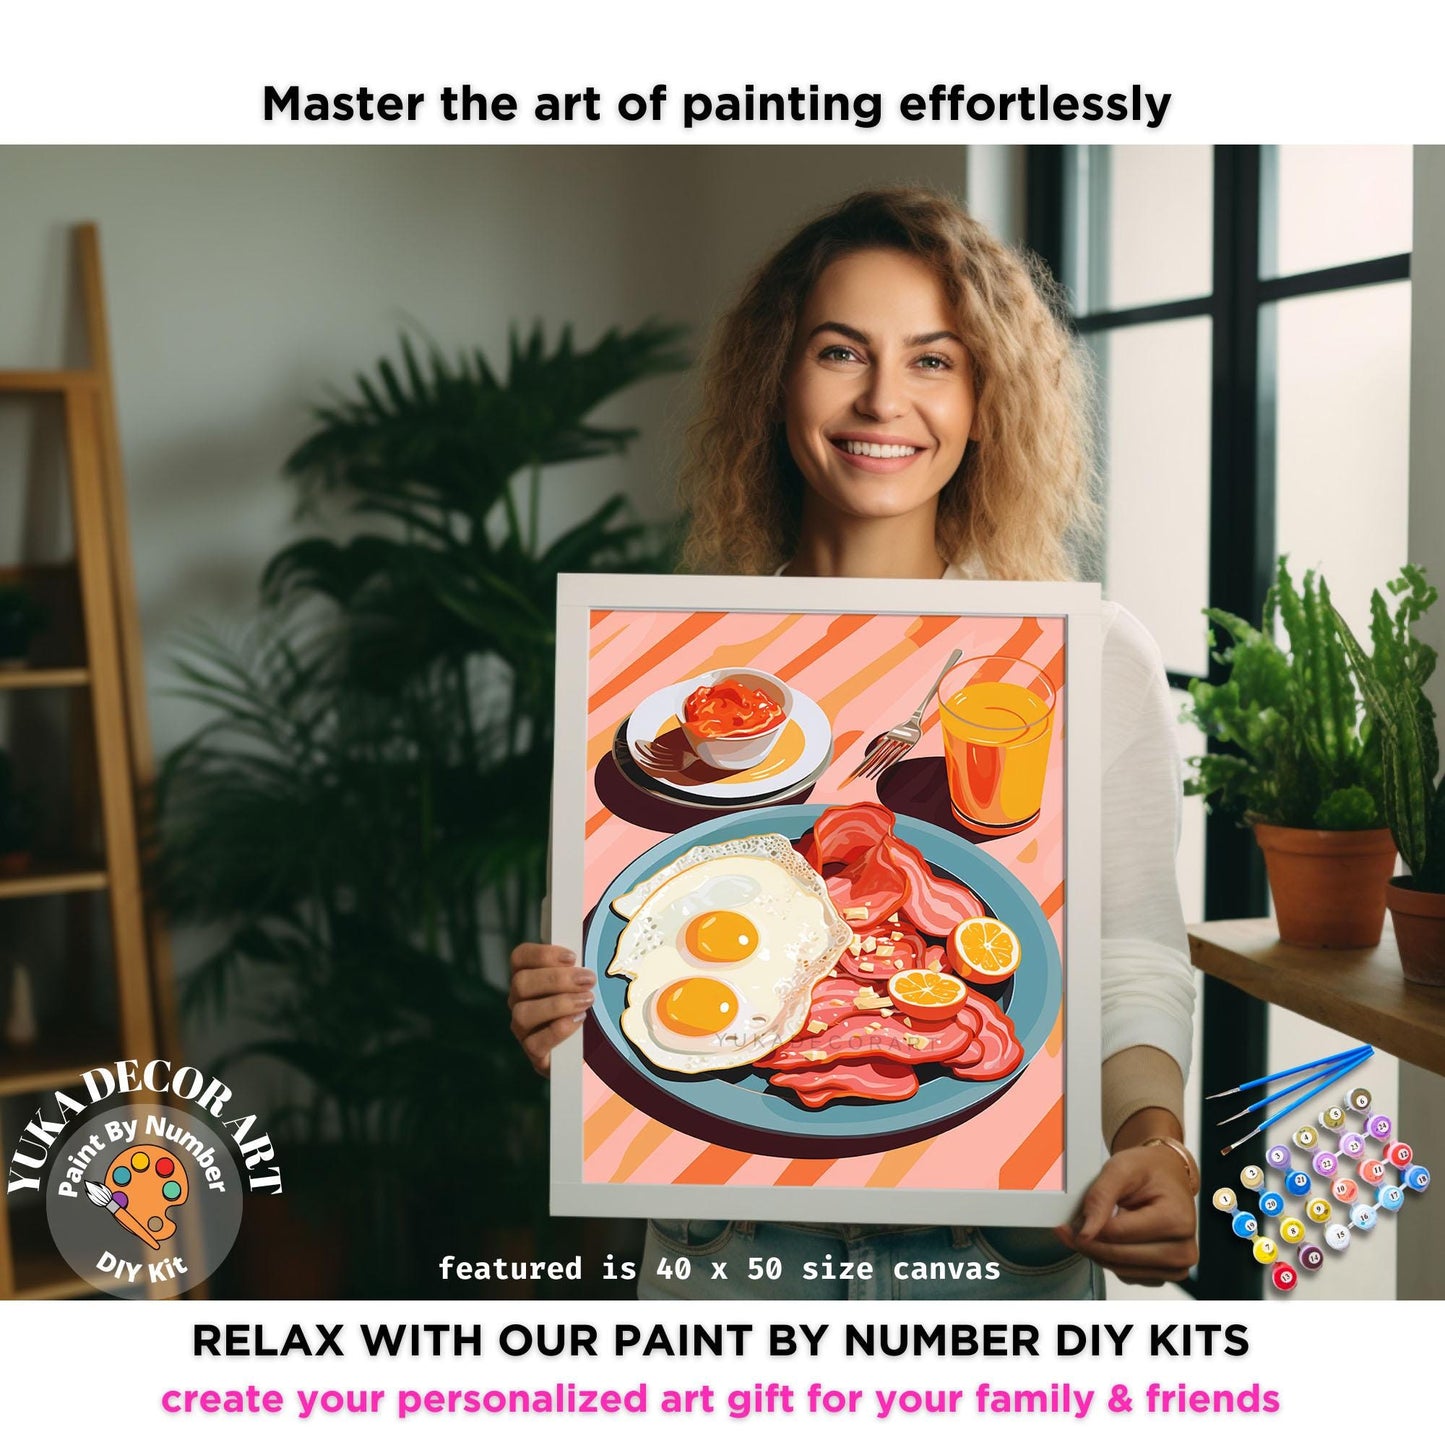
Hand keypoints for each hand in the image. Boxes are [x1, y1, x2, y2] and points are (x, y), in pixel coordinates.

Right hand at [508, 943, 595, 1077]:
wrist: (592, 1047)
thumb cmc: (584, 1005)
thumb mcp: (581, 983)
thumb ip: (577, 969)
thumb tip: (588, 955)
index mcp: (528, 977)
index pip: (519, 957)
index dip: (543, 954)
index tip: (572, 957)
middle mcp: (518, 1001)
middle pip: (521, 983)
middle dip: (557, 979)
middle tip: (587, 980)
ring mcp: (522, 1028)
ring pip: (523, 1013)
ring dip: (558, 1004)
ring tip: (587, 1000)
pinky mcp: (533, 1052)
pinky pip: (535, 1042)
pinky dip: (558, 1030)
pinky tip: (578, 1020)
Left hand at [1052, 1145, 1198, 1284]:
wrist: (1167, 1175)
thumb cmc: (1149, 1170)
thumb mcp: (1121, 1168)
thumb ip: (1100, 1197)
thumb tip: (1085, 1231)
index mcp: (1177, 1220)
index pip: (1117, 1234)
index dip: (1086, 1228)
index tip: (1068, 1223)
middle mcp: (1182, 1249)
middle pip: (1118, 1256)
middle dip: (1089, 1243)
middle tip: (1070, 1227)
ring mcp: (1176, 1266)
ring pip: (1120, 1270)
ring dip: (1098, 1252)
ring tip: (1093, 1228)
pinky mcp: (1166, 1274)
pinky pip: (1127, 1275)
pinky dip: (1112, 1260)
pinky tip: (1111, 1239)